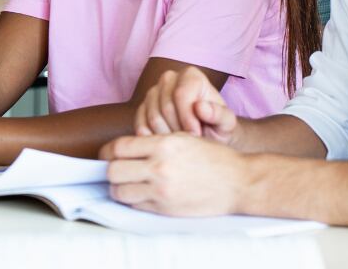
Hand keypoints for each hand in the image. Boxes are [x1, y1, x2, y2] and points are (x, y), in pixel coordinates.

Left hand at [101, 134, 245, 216]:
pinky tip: (143, 193)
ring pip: (119, 191)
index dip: (109, 151)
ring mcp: (161, 191)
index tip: (109, 154)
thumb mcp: (184, 137)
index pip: (119, 147)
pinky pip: (135, 205)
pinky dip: (134, 200)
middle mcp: (160, 167)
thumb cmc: (213, 157)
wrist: (238, 182)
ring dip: (120, 188)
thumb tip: (125, 147)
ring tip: (129, 183)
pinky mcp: (165, 209)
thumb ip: (155, 142)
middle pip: (113, 170)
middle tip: (118, 169)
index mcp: (164, 144)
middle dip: (111, 170)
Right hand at [135, 66, 238, 144]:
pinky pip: (140, 124)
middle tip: (190, 142)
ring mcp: (153, 92)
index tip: (197, 135)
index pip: (180, 94)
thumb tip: (200, 107)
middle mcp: (169, 78)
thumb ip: (219, 114)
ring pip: (152, 117)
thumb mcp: (227, 124)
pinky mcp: (142, 108)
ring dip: (166, 136)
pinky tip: (167, 143)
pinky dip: (153, 138)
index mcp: (191, 75)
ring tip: (181, 142)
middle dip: (178, 130)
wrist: (207, 136)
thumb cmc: (218, 128)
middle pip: (165, 107)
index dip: (188, 119)